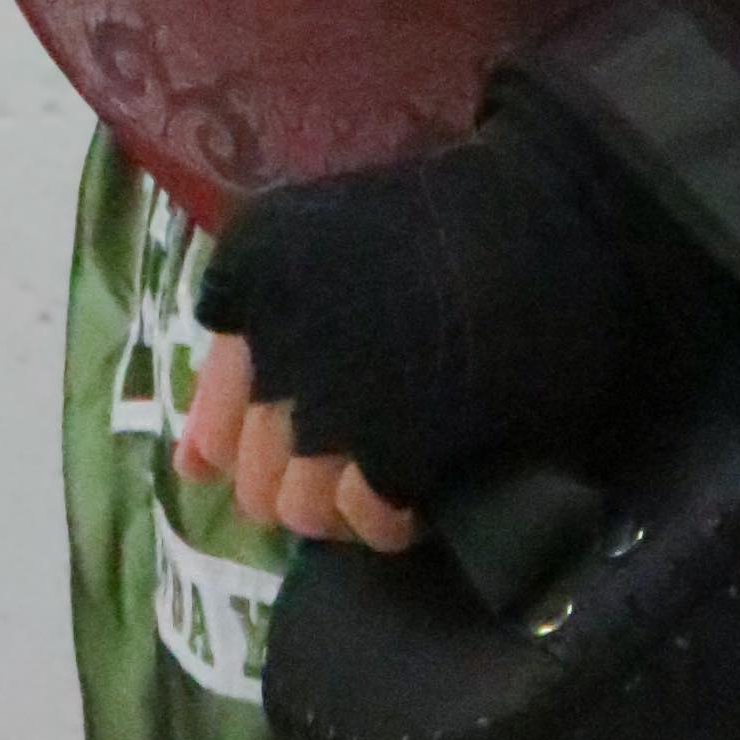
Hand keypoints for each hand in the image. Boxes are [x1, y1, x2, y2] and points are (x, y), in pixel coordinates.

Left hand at [185, 80, 690, 528]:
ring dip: (346, 508)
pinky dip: (396, 519)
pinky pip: (372, 523)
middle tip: (353, 459)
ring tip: (390, 473)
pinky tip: (423, 488)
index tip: (277, 450)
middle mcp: (276, 349)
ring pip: (307, 513)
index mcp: (254, 284)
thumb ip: (254, 333)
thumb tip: (193, 462)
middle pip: (256, 480)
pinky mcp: (394, 452)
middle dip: (299, 481)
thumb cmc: (442, 222)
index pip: (212, 417)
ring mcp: (333, 406)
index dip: (241, 444)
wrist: (546, 216)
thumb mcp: (318, 246)